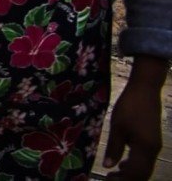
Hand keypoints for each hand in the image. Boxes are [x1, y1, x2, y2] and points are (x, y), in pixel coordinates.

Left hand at [103, 62, 165, 179]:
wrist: (145, 90)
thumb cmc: (129, 107)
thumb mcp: (117, 127)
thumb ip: (114, 148)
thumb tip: (108, 166)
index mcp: (144, 148)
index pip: (136, 173)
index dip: (122, 180)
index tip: (108, 180)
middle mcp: (153, 150)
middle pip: (143, 173)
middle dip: (127, 179)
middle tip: (109, 179)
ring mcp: (155, 146)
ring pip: (145, 167)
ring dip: (131, 173)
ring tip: (114, 174)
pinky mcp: (153, 141)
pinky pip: (146, 160)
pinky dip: (136, 165)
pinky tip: (123, 164)